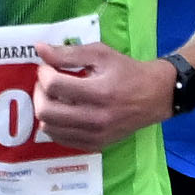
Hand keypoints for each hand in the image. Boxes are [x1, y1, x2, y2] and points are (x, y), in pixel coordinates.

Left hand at [32, 37, 172, 153]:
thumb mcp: (101, 54)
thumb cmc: (127, 71)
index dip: (44, 73)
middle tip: (47, 82)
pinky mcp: (95, 145)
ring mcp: (95, 135)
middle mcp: (96, 118)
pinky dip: (55, 124)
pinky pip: (60, 139)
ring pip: (48, 128)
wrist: (155, 96)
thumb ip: (69, 53)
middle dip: (39, 92)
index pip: (54, 86)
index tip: (48, 67)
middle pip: (46, 111)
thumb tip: (39, 49)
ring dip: (45, 108)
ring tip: (55, 96)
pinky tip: (63, 111)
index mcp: (99, 92)